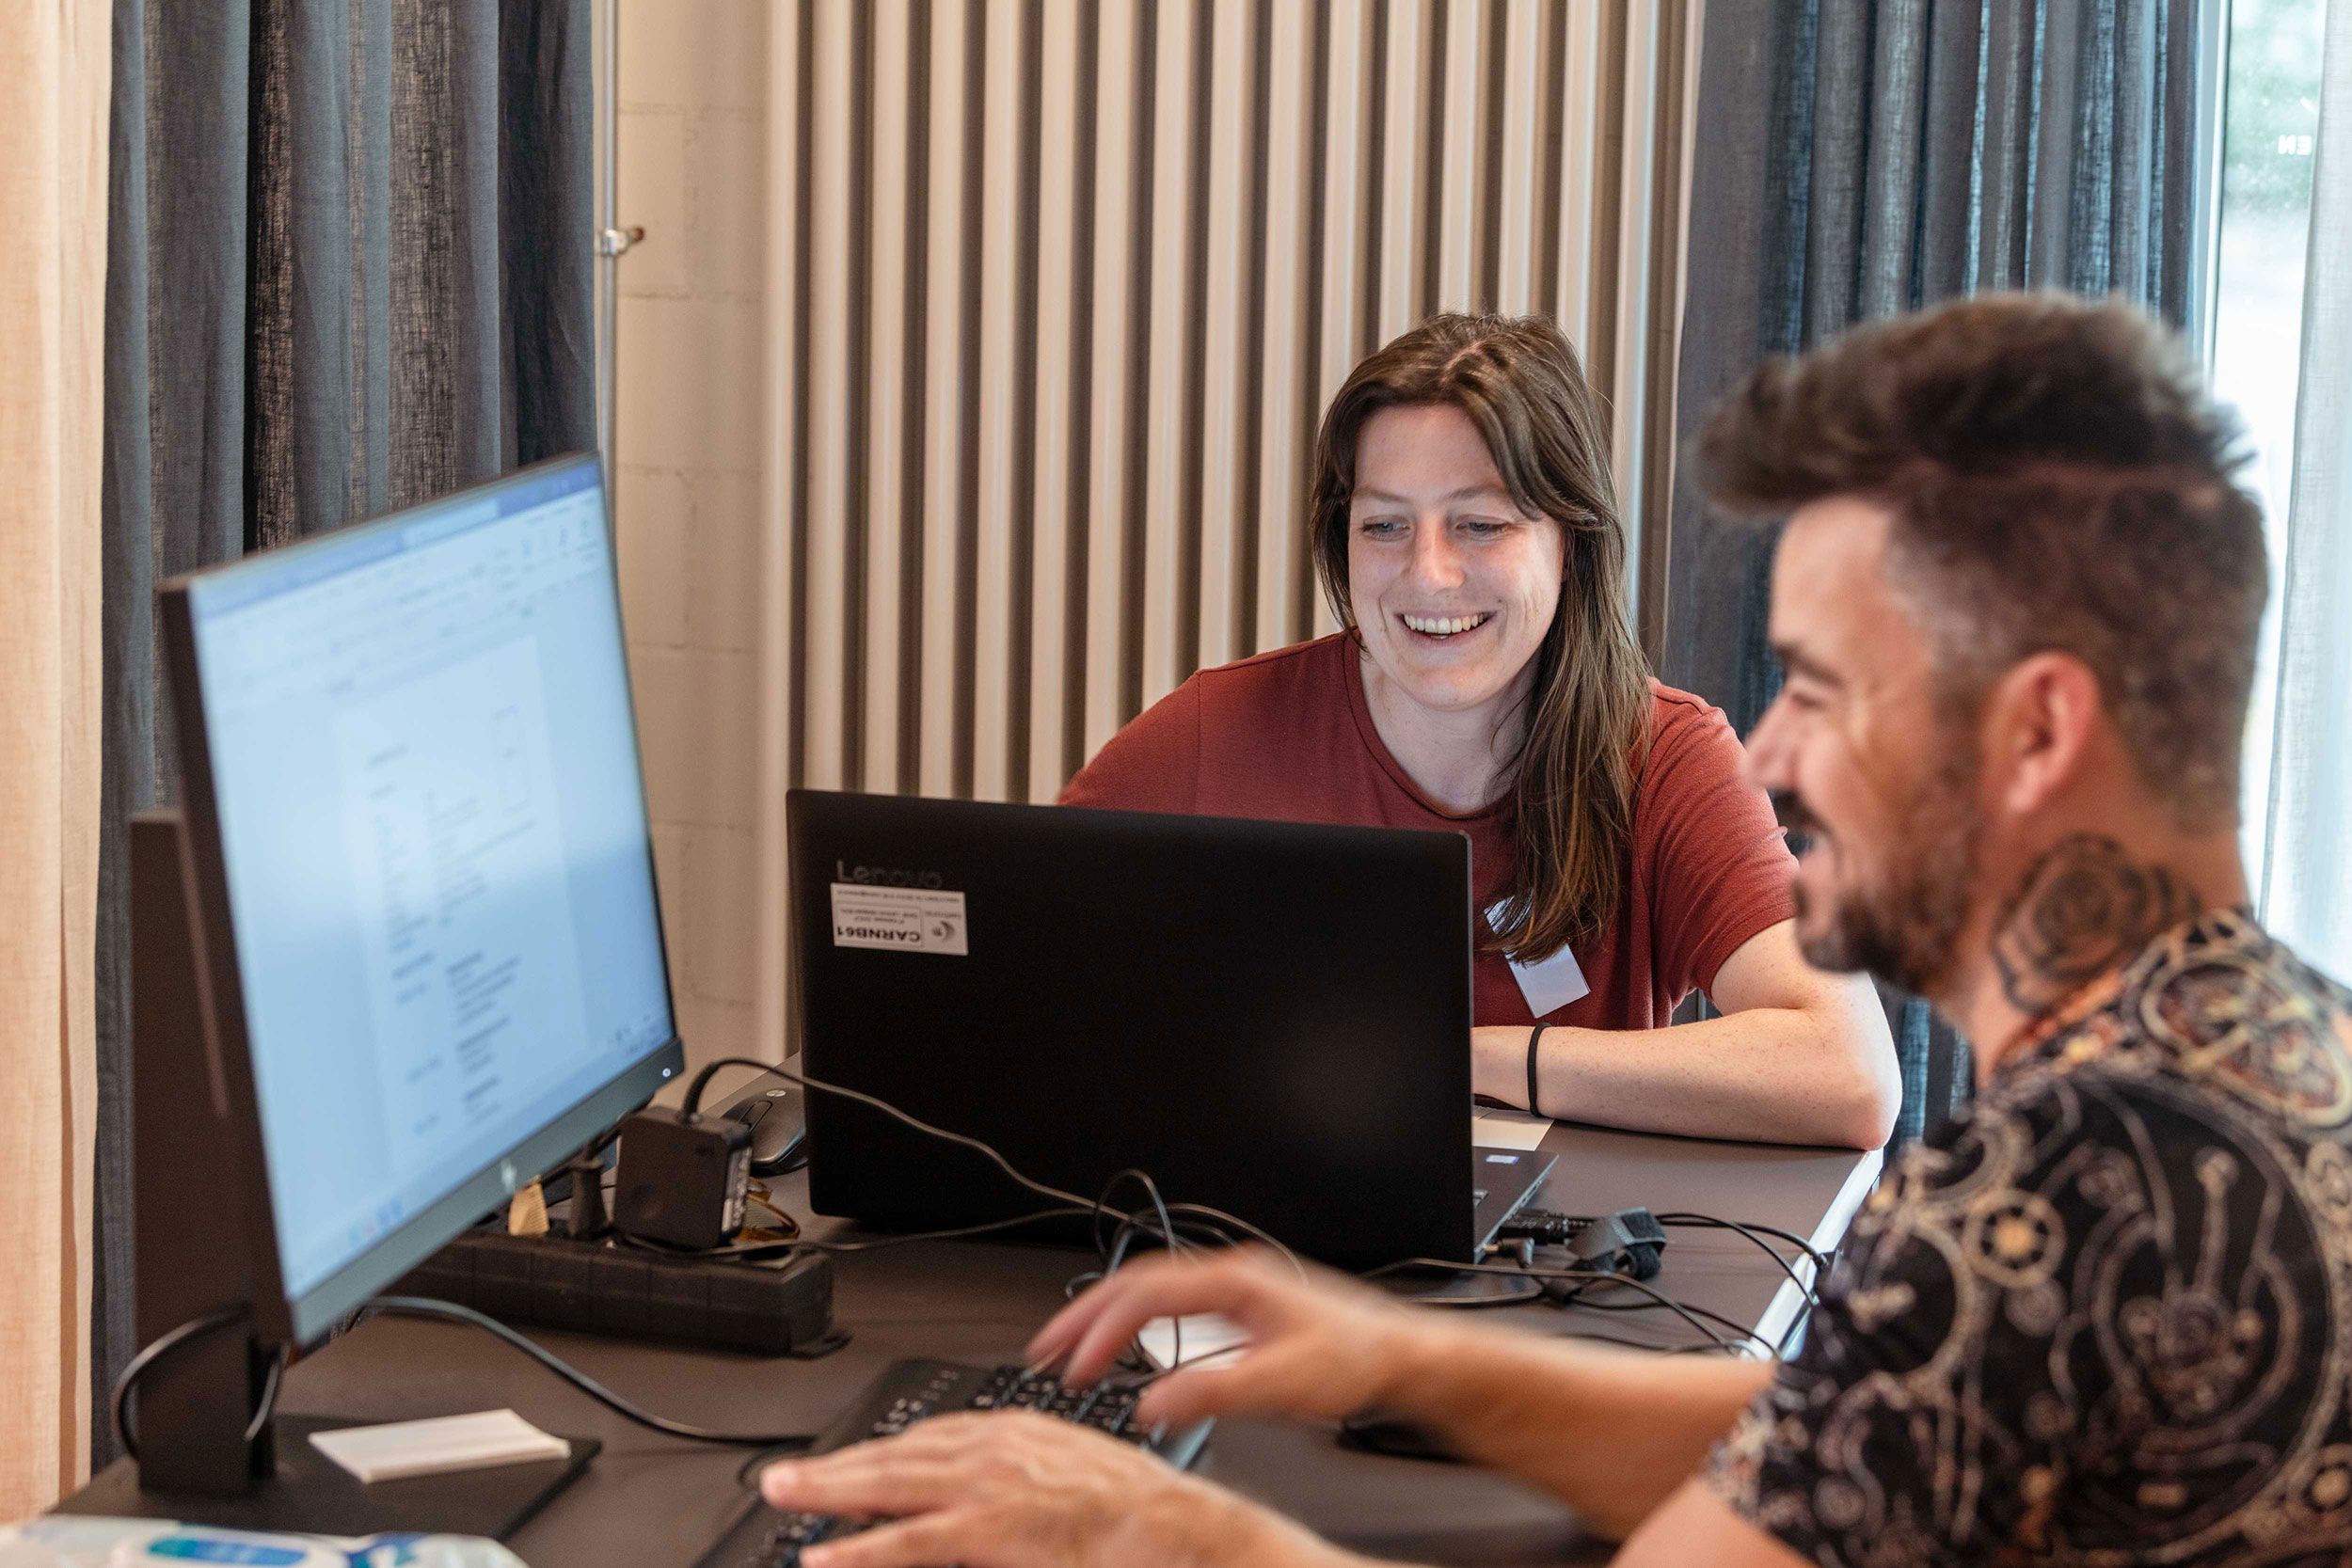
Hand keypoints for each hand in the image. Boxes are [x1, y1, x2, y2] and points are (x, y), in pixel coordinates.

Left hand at [758, 1411, 1343, 1567]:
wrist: (1176, 1526)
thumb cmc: (1138, 1514)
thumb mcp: (1074, 1479)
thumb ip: (1026, 1485)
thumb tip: (996, 1507)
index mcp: (1017, 1431)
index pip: (929, 1437)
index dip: (878, 1455)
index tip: (845, 1465)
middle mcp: (996, 1446)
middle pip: (896, 1453)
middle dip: (833, 1465)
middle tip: (779, 1476)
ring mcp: (989, 1486)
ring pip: (889, 1486)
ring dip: (827, 1492)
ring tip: (782, 1496)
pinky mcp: (990, 1528)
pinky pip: (909, 1541)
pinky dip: (861, 1549)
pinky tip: (822, 1557)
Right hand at [1026, 1247, 1445, 1428]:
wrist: (1404, 1355)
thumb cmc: (1356, 1360)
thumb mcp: (1282, 1385)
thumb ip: (1213, 1391)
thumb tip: (1149, 1403)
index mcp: (1233, 1281)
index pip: (1143, 1295)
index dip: (1097, 1327)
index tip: (1067, 1362)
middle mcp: (1231, 1276)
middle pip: (1137, 1283)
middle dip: (1086, 1317)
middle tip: (1045, 1351)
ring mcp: (1238, 1289)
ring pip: (1154, 1292)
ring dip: (1110, 1321)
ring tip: (1075, 1353)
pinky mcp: (1246, 1309)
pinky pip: (1175, 1307)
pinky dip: (1141, 1328)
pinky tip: (1134, 1354)